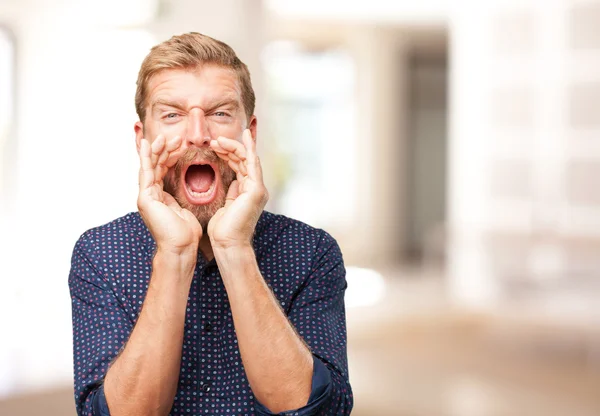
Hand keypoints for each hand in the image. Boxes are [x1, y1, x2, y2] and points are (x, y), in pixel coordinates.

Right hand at [137, 134, 201, 254]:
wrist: (181, 248)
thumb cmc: (185, 234)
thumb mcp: (185, 209)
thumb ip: (181, 197)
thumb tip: (189, 189)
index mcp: (159, 197)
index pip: (162, 170)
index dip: (169, 156)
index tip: (179, 145)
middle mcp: (149, 195)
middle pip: (154, 165)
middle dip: (163, 150)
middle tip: (174, 137)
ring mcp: (145, 196)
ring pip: (149, 166)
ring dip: (156, 150)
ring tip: (164, 137)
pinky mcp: (145, 198)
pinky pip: (146, 172)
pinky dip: (146, 157)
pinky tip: (148, 145)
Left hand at [208, 129, 268, 249]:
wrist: (227, 243)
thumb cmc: (223, 230)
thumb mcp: (226, 206)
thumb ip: (232, 193)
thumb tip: (233, 183)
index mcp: (248, 192)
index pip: (240, 167)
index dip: (229, 154)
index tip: (216, 146)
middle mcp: (256, 188)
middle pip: (244, 160)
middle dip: (230, 148)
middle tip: (214, 140)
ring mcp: (257, 188)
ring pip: (248, 159)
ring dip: (233, 147)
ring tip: (218, 140)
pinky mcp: (256, 189)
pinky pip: (252, 163)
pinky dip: (248, 148)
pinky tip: (243, 137)